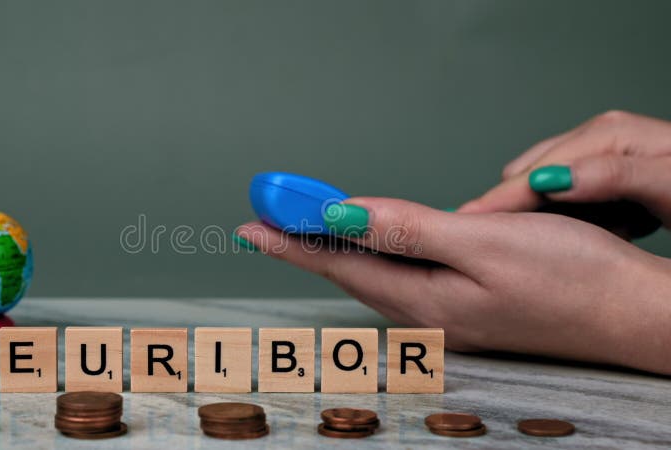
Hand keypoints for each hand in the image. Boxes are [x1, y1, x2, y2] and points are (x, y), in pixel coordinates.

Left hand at [235, 198, 670, 374]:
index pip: (341, 264)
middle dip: (304, 244)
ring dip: (335, 250)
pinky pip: (400, 280)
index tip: (254, 221)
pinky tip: (370, 249)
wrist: (636, 316)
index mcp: (426, 300)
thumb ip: (410, 231)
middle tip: (268, 218)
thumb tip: (345, 217)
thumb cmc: (573, 279)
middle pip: (350, 272)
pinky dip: (373, 258)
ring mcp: (447, 316)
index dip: (293, 240)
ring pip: (373, 277)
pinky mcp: (467, 309)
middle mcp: (428, 315)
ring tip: (303, 228)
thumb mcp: (486, 243)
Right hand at [458, 110, 670, 231]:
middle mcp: (598, 138)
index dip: (503, 200)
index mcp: (610, 135)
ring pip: (542, 186)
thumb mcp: (669, 185)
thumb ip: (614, 178)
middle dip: (516, 210)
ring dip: (539, 217)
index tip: (468, 224)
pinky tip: (577, 235)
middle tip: (512, 248)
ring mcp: (598, 154)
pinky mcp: (601, 171)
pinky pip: (560, 193)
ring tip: (554, 245)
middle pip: (531, 173)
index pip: (539, 169)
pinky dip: (560, 216)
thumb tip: (555, 182)